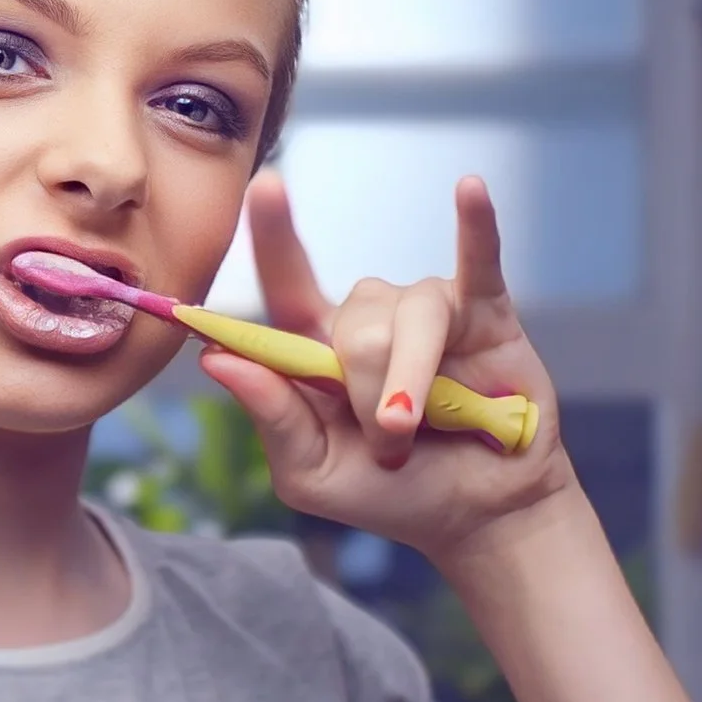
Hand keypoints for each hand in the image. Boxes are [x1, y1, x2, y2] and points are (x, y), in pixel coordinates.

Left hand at [199, 170, 575, 558]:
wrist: (477, 514)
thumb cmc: (390, 494)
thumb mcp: (312, 475)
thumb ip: (271, 418)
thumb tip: (216, 358)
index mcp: (317, 350)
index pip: (287, 284)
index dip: (275, 235)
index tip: (265, 187)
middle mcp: (368, 319)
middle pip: (355, 324)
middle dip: (371, 396)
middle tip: (390, 443)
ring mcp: (426, 310)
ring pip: (413, 317)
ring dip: (416, 382)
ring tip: (425, 426)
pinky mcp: (485, 311)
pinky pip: (478, 260)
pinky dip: (476, 226)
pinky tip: (469, 189)